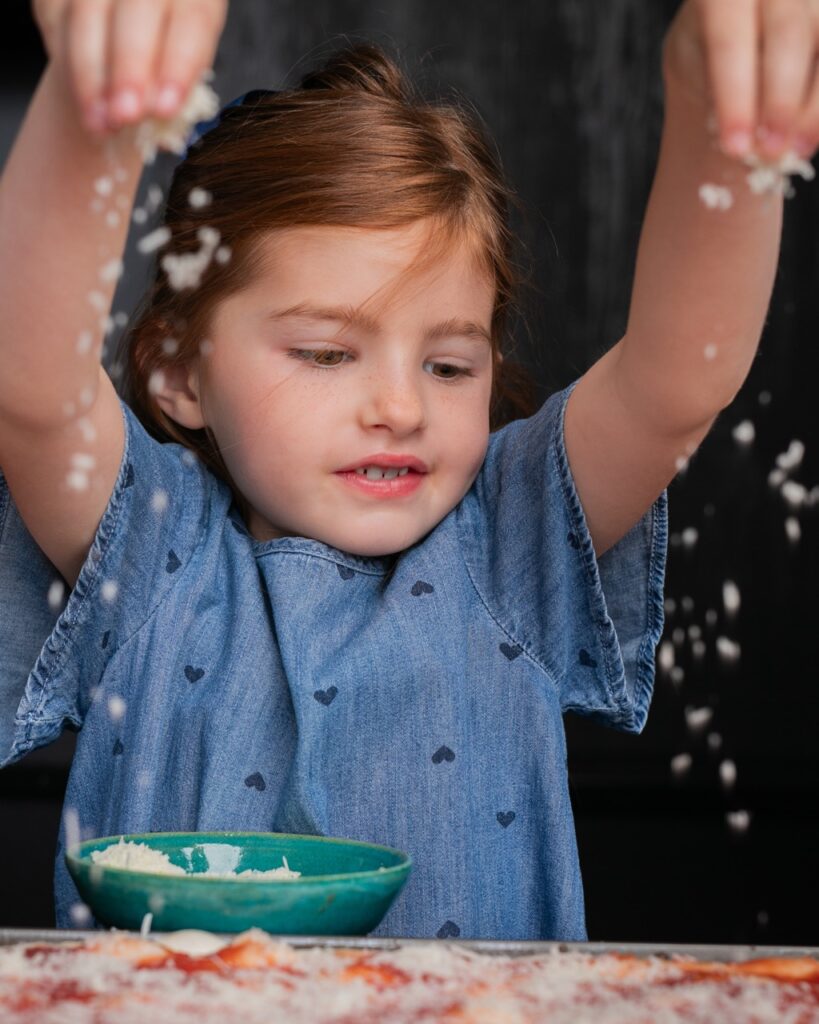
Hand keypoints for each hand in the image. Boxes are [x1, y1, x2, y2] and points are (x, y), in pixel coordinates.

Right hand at [31, 0, 227, 133]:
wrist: (128, 46)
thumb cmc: (165, 63)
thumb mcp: (183, 76)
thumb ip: (176, 91)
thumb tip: (159, 121)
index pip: (193, 22)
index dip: (179, 66)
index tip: (165, 110)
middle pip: (137, 8)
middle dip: (128, 68)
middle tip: (124, 116)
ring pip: (87, 12)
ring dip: (91, 76)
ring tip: (100, 124)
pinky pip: (56, 17)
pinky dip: (67, 64)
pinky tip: (83, 101)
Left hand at [663, 0, 818, 160]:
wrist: (732, 30)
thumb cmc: (707, 47)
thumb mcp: (695, 63)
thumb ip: (714, 85)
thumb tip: (745, 137)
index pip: (730, 38)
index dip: (736, 95)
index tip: (735, 146)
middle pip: (788, 33)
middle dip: (780, 100)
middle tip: (768, 152)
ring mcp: (813, 1)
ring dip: (811, 107)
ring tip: (794, 151)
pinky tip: (808, 139)